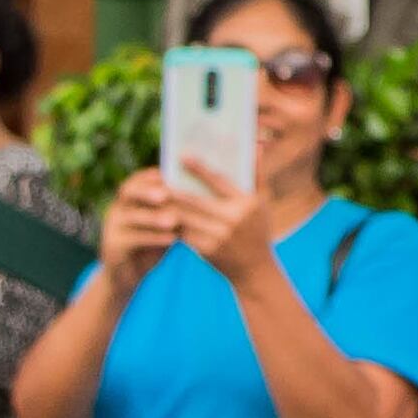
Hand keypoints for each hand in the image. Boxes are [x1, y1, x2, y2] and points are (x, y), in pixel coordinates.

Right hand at [100, 171, 184, 276]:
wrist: (128, 276)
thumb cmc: (152, 245)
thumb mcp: (162, 224)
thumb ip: (172, 208)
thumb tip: (199, 193)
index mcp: (128, 199)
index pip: (137, 179)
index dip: (151, 176)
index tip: (170, 175)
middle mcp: (117, 208)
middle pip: (128, 191)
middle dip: (147, 191)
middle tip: (166, 194)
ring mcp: (112, 227)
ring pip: (130, 216)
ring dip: (152, 217)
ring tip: (173, 219)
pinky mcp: (113, 246)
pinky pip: (132, 239)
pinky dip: (153, 238)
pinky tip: (171, 239)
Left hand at [163, 154, 279, 282]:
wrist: (255, 271)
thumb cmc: (258, 230)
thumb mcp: (263, 203)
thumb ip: (257, 174)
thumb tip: (257, 146)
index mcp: (247, 203)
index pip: (218, 181)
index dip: (199, 168)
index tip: (182, 156)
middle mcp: (233, 220)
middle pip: (196, 199)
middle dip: (175, 187)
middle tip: (158, 175)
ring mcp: (219, 237)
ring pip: (186, 216)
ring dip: (169, 205)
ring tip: (155, 194)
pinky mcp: (207, 251)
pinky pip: (184, 232)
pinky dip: (172, 223)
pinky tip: (161, 215)